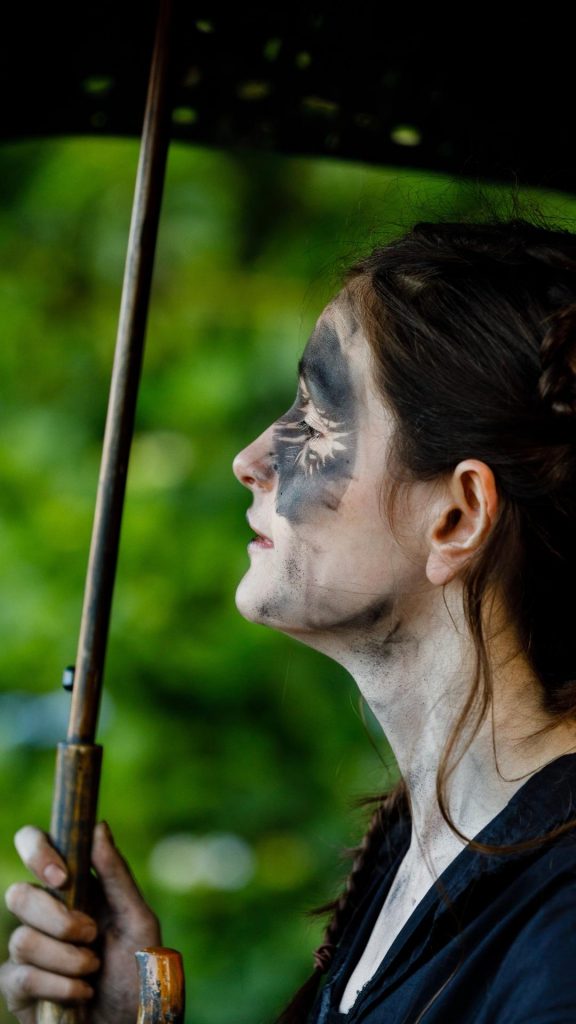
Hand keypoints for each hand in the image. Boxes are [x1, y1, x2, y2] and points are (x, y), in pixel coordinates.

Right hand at [0, 822, 161, 1023]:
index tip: (62, 877)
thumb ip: (116, 875)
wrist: (132, 1023)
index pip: (34, 846)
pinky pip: (21, 976)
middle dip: (58, 919)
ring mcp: (28, 950)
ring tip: (93, 971)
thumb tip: (99, 826)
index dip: (38, 851)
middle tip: (91, 935)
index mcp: (72, 886)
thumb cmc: (138, 970)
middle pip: (19, 894)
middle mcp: (44, 913)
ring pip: (21, 939)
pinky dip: (59, 986)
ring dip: (67, 959)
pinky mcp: (18, 988)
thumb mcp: (138, 920)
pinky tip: (82, 994)